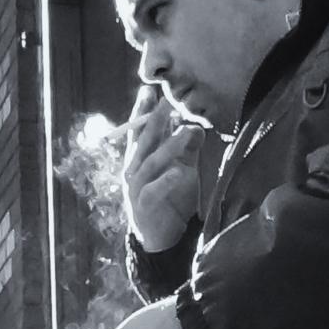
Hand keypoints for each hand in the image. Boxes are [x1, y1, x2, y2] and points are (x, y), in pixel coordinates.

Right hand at [121, 83, 203, 252]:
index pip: (138, 130)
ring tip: (187, 131)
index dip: (141, 110)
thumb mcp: (181, 170)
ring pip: (151, 162)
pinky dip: (166, 181)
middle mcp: (133, 170)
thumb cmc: (169, 200)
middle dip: (154, 120)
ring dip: (169, 146)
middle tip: (166, 100)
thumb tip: (194, 126)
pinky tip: (178, 172)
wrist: (160, 238)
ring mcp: (136, 188)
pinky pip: (154, 190)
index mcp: (139, 159)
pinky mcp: (144, 206)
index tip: (148, 89)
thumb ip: (185, 150)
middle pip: (143, 141)